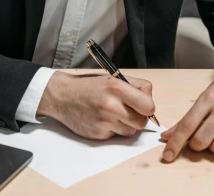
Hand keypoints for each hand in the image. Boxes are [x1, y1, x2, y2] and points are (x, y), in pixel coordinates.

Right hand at [37, 72, 155, 139]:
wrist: (62, 96)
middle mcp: (111, 105)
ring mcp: (104, 121)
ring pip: (130, 131)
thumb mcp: (112, 78)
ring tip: (114, 115)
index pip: (149, 106)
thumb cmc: (88, 86)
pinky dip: (113, 130)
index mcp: (117, 88)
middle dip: (138, 118)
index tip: (142, 105)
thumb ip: (134, 87)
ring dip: (126, 125)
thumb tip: (150, 102)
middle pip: (141, 122)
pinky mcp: (98, 134)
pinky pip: (116, 136)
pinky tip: (103, 120)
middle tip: (129, 111)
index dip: (148, 107)